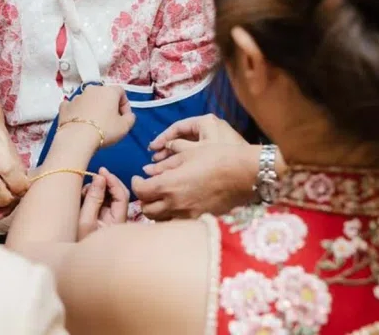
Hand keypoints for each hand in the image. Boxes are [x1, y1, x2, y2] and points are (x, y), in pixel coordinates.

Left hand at [58, 85, 134, 146]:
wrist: (77, 138)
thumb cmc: (105, 130)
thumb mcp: (125, 127)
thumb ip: (130, 118)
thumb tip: (128, 115)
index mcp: (109, 91)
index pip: (121, 92)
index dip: (124, 104)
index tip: (124, 117)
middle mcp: (92, 89)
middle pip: (104, 94)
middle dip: (108, 106)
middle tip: (110, 121)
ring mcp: (77, 97)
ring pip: (88, 100)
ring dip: (92, 108)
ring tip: (94, 124)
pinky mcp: (65, 107)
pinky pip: (73, 106)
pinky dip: (77, 112)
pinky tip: (79, 121)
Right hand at [77, 167, 128, 239]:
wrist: (75, 262)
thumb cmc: (79, 244)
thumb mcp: (84, 220)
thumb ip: (93, 198)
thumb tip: (100, 177)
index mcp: (117, 221)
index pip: (121, 195)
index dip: (113, 181)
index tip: (101, 171)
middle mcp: (117, 219)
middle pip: (118, 194)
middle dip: (106, 183)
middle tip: (93, 178)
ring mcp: (110, 219)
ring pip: (110, 197)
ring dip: (98, 189)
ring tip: (84, 191)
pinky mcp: (102, 219)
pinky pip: (102, 202)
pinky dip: (94, 196)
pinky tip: (84, 196)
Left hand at [132, 142, 260, 220]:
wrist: (243, 173)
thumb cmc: (216, 157)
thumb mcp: (187, 154)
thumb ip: (164, 165)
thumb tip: (148, 170)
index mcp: (169, 185)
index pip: (140, 192)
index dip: (136, 184)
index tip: (138, 178)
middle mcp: (175, 204)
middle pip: (147, 210)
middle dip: (144, 199)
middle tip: (148, 189)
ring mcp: (188, 215)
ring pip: (160, 220)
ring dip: (156, 210)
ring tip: (161, 199)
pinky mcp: (199, 220)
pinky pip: (177, 223)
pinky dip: (172, 217)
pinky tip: (177, 207)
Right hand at [148, 114, 246, 160]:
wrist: (253, 170)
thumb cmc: (224, 156)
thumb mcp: (197, 152)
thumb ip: (177, 149)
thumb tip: (160, 152)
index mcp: (205, 122)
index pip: (178, 127)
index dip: (163, 138)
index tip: (152, 149)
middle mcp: (211, 126)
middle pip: (183, 135)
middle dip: (168, 147)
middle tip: (155, 160)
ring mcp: (216, 138)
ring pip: (190, 144)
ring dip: (176, 154)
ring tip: (163, 166)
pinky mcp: (221, 149)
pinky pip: (198, 151)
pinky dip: (187, 158)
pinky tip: (179, 169)